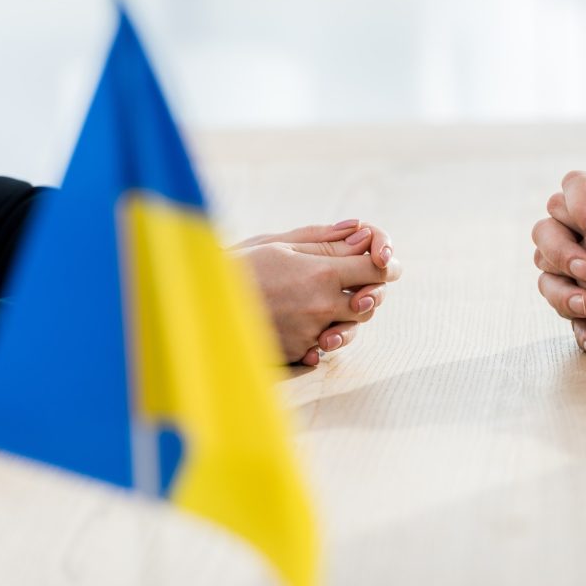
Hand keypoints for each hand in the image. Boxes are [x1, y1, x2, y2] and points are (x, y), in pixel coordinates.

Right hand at [231, 221, 401, 365]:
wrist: (200, 307)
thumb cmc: (238, 267)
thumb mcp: (279, 244)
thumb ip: (325, 241)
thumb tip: (362, 233)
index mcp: (321, 274)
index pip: (375, 269)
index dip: (385, 264)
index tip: (383, 260)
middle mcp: (322, 307)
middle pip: (370, 302)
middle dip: (368, 290)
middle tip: (354, 280)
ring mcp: (310, 333)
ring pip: (351, 327)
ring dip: (348, 315)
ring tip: (327, 300)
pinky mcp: (297, 352)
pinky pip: (325, 346)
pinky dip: (323, 335)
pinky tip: (308, 323)